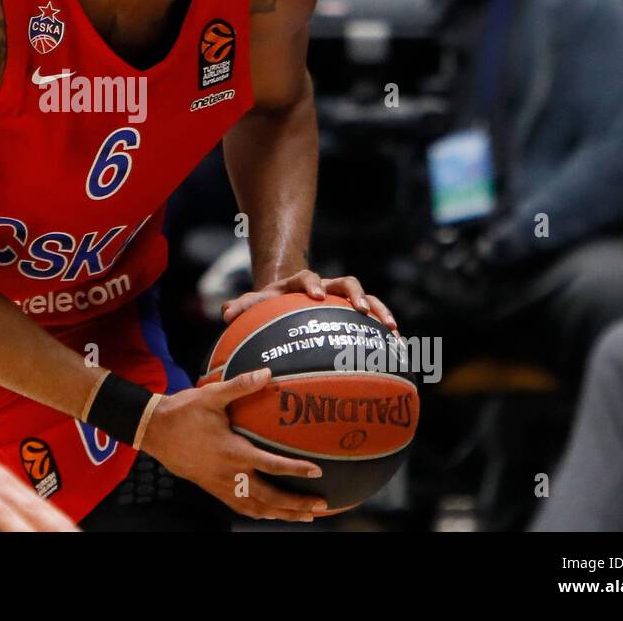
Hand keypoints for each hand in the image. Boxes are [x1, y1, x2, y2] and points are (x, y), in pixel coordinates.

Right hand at [0, 422, 77, 531]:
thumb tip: (20, 516)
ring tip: (44, 546)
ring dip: (26, 533)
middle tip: (75, 539)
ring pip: (8, 515)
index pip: (42, 507)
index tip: (79, 534)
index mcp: (5, 481)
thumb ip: (1, 499)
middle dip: (56, 529)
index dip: (63, 523)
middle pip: (33, 511)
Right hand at [141, 368, 326, 520]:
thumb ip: (241, 385)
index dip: (296, 470)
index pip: (271, 465)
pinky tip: (271, 514)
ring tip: (305, 516)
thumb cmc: (183, 411)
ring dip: (282, 514)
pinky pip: (241, 508)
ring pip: (257, 508)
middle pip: (269, 497)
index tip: (317, 472)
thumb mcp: (211, 395)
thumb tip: (267, 372)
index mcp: (233, 452)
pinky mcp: (212, 489)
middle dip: (296, 504)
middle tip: (321, 505)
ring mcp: (220, 485)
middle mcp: (229, 474)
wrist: (154, 431)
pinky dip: (260, 513)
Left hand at [222, 268, 398, 334]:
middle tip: (362, 309)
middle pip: (345, 282)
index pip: (307, 277)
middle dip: (355, 294)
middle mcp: (326, 286)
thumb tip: (224, 312)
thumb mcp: (255, 304)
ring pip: (366, 297)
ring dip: (378, 309)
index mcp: (300, 283)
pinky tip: (398, 345)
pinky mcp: (353, 311)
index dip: (313, 283)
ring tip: (390, 327)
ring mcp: (342, 298)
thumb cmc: (269, 305)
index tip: (316, 295)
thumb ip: (241, 306)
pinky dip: (385, 325)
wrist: (287, 299)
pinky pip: (374, 315)